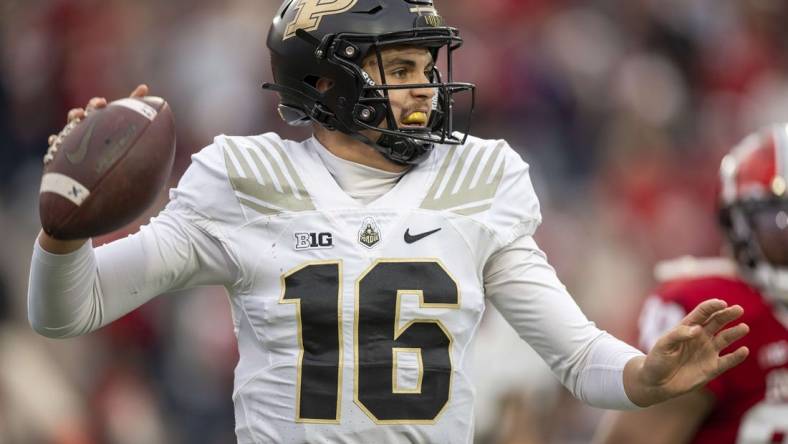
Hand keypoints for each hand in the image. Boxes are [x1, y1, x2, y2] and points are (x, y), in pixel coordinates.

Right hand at [38, 84, 149, 253]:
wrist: (86, 213)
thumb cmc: (109, 194)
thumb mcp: (132, 184)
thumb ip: (144, 174)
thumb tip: (169, 178)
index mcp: (115, 139)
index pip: (127, 117)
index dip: (135, 101)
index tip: (146, 89)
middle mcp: (96, 138)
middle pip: (96, 114)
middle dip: (97, 105)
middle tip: (102, 105)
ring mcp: (76, 144)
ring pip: (73, 123)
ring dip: (76, 116)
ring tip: (80, 116)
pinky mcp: (58, 156)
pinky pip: (55, 145)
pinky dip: (56, 140)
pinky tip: (56, 139)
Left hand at [624, 298, 748, 406]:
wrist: (656, 383)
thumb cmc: (657, 360)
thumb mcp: (663, 345)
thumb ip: (679, 335)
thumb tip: (697, 329)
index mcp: (687, 328)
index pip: (702, 313)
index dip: (712, 306)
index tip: (722, 303)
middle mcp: (700, 337)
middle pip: (717, 322)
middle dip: (727, 314)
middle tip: (738, 309)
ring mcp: (708, 352)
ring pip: (725, 339)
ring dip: (735, 333)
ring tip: (743, 327)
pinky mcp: (712, 368)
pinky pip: (728, 361)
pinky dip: (737, 356)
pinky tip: (744, 350)